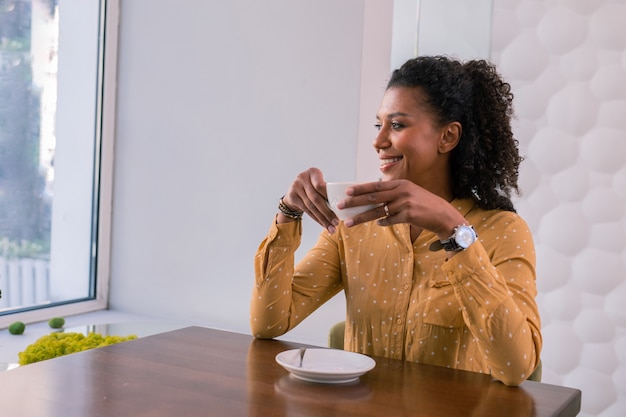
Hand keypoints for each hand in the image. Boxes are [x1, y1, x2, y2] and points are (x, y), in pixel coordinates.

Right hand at [280, 168, 339, 232]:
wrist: (294, 191)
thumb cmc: (313, 187)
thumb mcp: (319, 183)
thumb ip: (329, 189)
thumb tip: (346, 203)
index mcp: (313, 172)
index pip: (320, 185)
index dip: (328, 197)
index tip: (338, 207)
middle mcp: (302, 178)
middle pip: (316, 198)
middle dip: (327, 212)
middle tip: (336, 222)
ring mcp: (295, 187)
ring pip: (311, 206)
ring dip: (322, 219)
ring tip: (331, 227)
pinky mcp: (292, 197)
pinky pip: (307, 211)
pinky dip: (316, 219)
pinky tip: (323, 224)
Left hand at [338, 179, 465, 238]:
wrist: (443, 215)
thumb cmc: (424, 204)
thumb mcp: (409, 193)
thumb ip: (392, 194)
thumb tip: (372, 199)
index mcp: (400, 184)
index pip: (375, 186)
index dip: (360, 189)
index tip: (346, 192)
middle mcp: (401, 191)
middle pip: (372, 198)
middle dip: (354, 202)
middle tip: (340, 206)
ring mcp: (405, 204)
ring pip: (377, 211)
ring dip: (361, 218)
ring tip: (349, 222)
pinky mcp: (408, 216)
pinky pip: (390, 220)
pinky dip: (383, 222)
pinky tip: (378, 224)